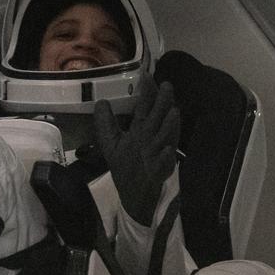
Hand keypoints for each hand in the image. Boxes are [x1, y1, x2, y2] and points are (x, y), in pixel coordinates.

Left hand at [93, 75, 179, 225]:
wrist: (136, 198)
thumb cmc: (127, 169)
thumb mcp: (112, 145)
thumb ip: (106, 124)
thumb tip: (101, 102)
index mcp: (140, 132)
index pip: (144, 109)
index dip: (146, 94)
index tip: (147, 75)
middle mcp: (151, 140)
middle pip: (158, 120)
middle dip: (162, 104)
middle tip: (167, 86)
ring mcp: (157, 156)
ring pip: (165, 139)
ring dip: (169, 127)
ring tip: (173, 113)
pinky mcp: (159, 174)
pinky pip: (164, 166)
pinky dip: (165, 159)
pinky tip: (167, 152)